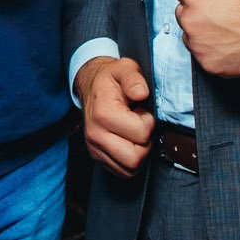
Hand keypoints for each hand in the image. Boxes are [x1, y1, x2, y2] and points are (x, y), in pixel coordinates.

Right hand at [77, 56, 153, 178]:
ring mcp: (94, 148)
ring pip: (129, 169)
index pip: (141, 134)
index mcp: (103, 113)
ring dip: (138, 153)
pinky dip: (130, 160)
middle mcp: (95, 134)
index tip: (141, 111)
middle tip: (140, 126)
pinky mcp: (97, 156)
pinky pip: (122, 172)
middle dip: (145, 143)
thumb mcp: (124, 68)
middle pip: (134, 158)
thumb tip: (141, 92)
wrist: (91, 86)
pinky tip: (128, 142)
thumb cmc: (110, 79)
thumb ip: (134, 78)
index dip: (148, 122)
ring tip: (134, 133)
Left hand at [174, 0, 239, 78]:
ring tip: (232, 24)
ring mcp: (200, 45)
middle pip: (186, 12)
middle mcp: (191, 21)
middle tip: (229, 8)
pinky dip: (215, 50)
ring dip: (206, 30)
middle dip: (202, 9)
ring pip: (193, 34)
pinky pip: (204, 56)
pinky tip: (234, 40)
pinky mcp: (210, 65)